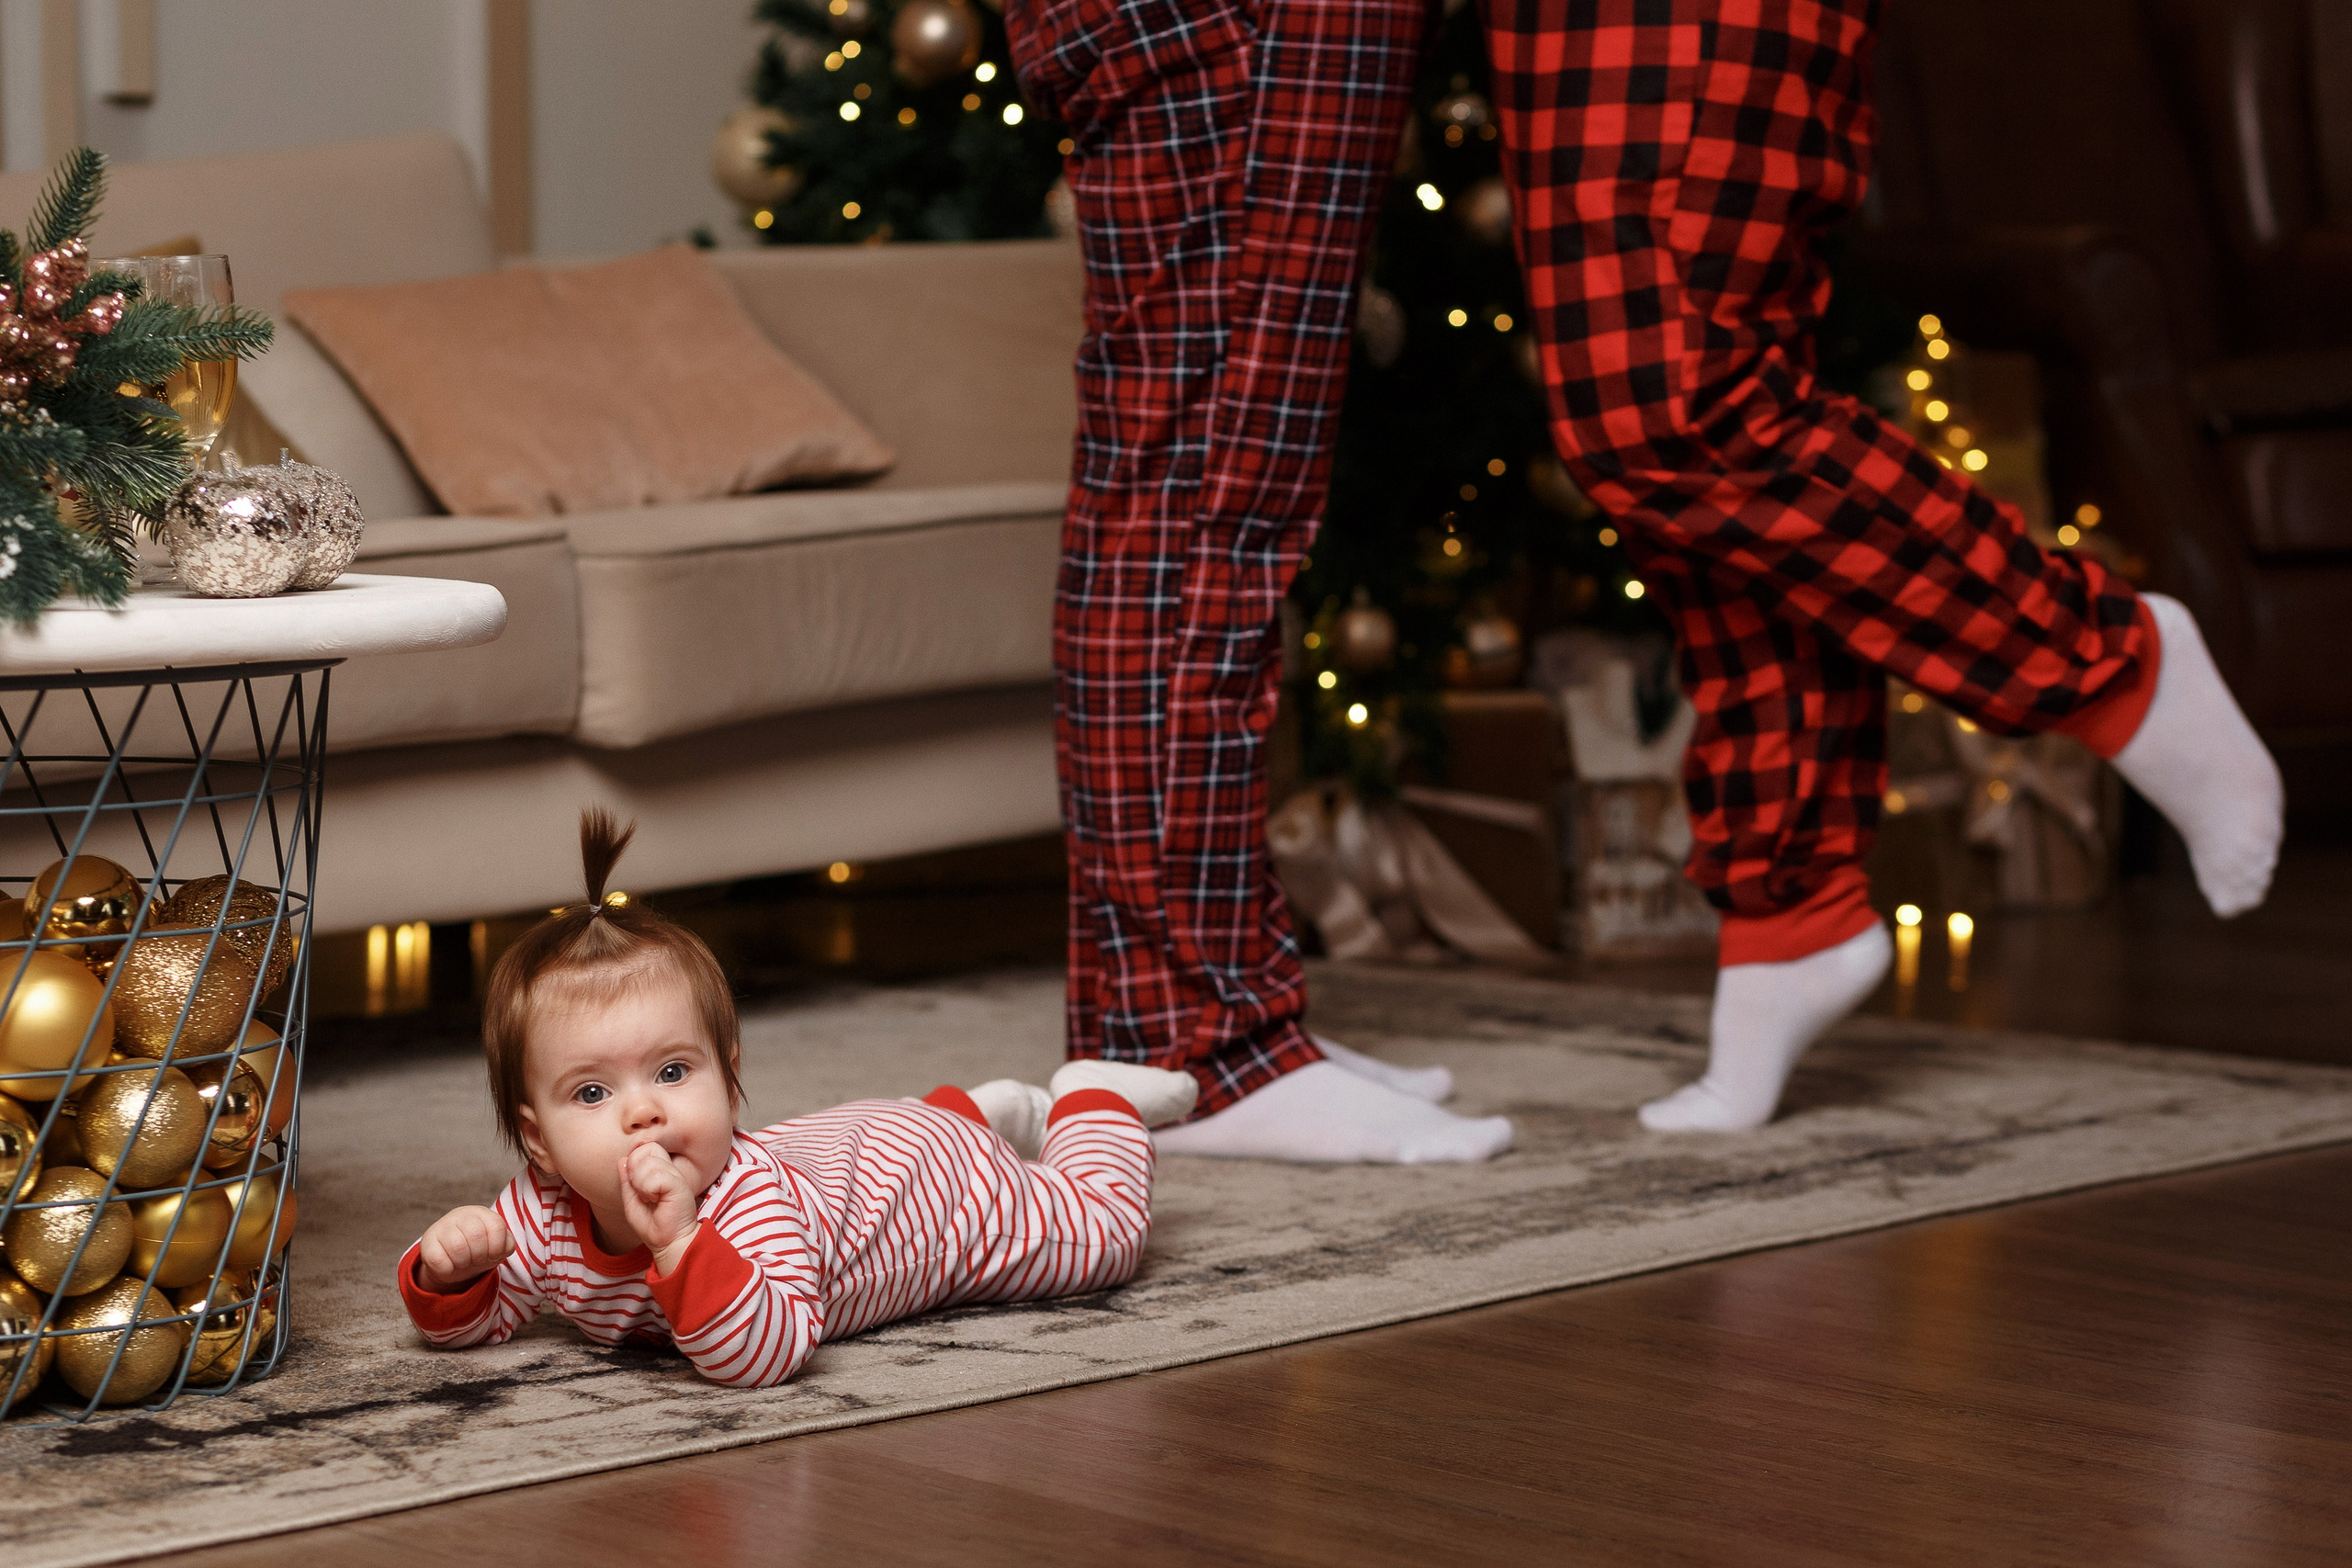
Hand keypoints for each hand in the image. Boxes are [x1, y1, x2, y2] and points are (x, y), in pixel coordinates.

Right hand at [418, 1205, 512, 1292]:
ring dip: (464, 1263)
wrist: (452, 1260)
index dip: (496, 1247)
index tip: (491, 1254)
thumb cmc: (480, 1250)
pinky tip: (449, 1266)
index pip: (497, 1227)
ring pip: (457, 1247)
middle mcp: (461, 1215)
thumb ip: (507, 1243)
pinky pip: (439, 1261)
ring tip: (464, 1262)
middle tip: (476, 1259)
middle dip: (479, 1255)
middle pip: (476, 1235)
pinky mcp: (427, 1243)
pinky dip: (448, 1270)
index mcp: (482, 1213)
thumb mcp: (497, 1246)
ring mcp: (442, 1227)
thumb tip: (506, 1247)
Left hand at [619, 1143, 699, 1274]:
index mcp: (659, 1170)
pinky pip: (655, 1176)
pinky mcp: (679, 1184)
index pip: (644, 1147)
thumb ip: (626, 1180)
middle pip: (647, 1147)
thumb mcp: (631, 1200)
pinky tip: (656, 1199)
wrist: (669, 1242)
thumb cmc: (651, 1224)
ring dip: (641, 1183)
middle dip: (636, 1168)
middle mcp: (669, 1169)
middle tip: (641, 1190)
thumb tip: (623, 1159)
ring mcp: (675, 1175)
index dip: (634, 1162)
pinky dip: (648, 1189)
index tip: (636, 1184)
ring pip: (648, 1162)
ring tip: (650, 1197)